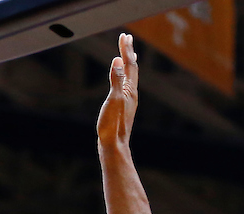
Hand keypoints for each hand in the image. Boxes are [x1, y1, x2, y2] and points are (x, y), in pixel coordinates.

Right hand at [96, 33, 137, 148]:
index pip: (129, 64)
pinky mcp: (123, 109)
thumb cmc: (112, 125)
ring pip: (130, 78)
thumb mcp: (113, 100)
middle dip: (129, 53)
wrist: (114, 147)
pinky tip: (122, 82)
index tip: (124, 36)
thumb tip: (118, 59)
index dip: (126, 49)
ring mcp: (128, 102)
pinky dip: (124, 77)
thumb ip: (116, 80)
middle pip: (132, 69)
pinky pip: (125, 87)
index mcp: (130, 90)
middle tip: (126, 39)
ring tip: (128, 56)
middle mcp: (131, 94)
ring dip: (128, 64)